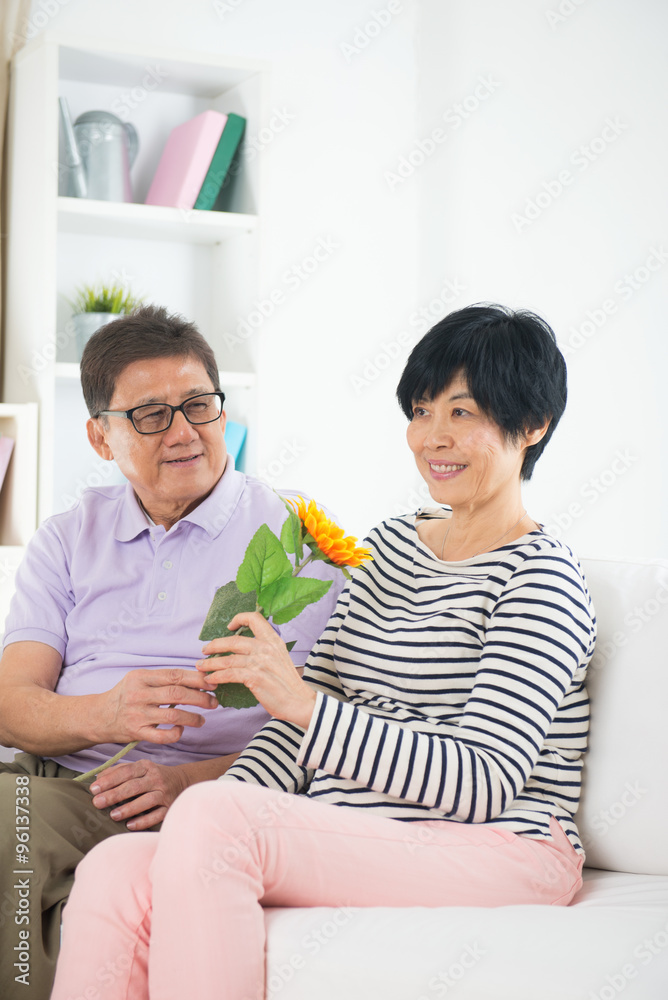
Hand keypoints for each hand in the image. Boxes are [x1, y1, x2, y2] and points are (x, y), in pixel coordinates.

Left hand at [89, 759, 186, 830]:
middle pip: (133, 786)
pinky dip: (143, 821)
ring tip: (113, 815)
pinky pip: (157, 815)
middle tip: (97, 803)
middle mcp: (155, 778)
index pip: (126, 771)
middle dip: (114, 795)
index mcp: (145, 766)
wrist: (181, 781)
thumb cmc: (151, 776)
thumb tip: (98, 778)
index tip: (94, 789)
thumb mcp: (138, 768)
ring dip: (128, 809)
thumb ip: (118, 771)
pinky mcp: (169, 807)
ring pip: (146, 801)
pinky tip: (130, 825)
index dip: (109, 780)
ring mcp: (163, 793)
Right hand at [97, 668, 217, 745]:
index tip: (212, 683)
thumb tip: (198, 679)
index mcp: (141, 677)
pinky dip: (176, 734)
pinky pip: (162, 736)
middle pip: (177, 694)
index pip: (175, 675)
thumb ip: (164, 679)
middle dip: (201, 698)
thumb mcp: (140, 680)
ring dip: (193, 718)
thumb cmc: (126, 696)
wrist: (98, 716)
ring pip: (173, 716)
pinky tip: (181, 730)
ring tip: (202, 720)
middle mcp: (138, 694)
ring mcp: (137, 714)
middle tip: (214, 702)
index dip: (197, 679)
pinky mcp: (136, 732)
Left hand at [196, 612, 316, 729]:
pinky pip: (229, 674)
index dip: (239, 618)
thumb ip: (264, 650)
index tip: (229, 626)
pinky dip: (217, 676)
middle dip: (215, 645)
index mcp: (274, 640)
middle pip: (233, 640)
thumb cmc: (288, 683)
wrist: (299, 702)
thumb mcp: (280, 657)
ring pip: (228, 659)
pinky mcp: (255, 677)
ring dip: (211, 663)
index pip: (254, 618)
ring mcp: (260, 662)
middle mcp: (266, 647)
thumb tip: (242, 649)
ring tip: (201, 667)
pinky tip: (211, 679)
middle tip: (205, 650)